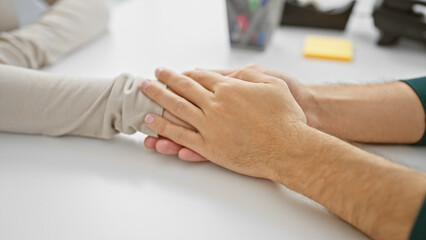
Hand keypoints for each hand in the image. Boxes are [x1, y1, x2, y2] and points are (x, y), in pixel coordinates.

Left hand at [141, 67, 306, 179]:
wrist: (290, 149)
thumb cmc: (286, 118)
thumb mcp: (272, 85)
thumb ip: (249, 76)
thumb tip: (231, 75)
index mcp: (230, 89)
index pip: (201, 77)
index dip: (187, 73)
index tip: (178, 72)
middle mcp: (216, 106)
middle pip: (184, 89)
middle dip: (166, 80)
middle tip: (154, 75)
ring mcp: (210, 128)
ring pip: (177, 110)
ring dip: (158, 99)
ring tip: (145, 92)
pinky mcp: (211, 148)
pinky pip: (181, 137)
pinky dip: (165, 129)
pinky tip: (153, 123)